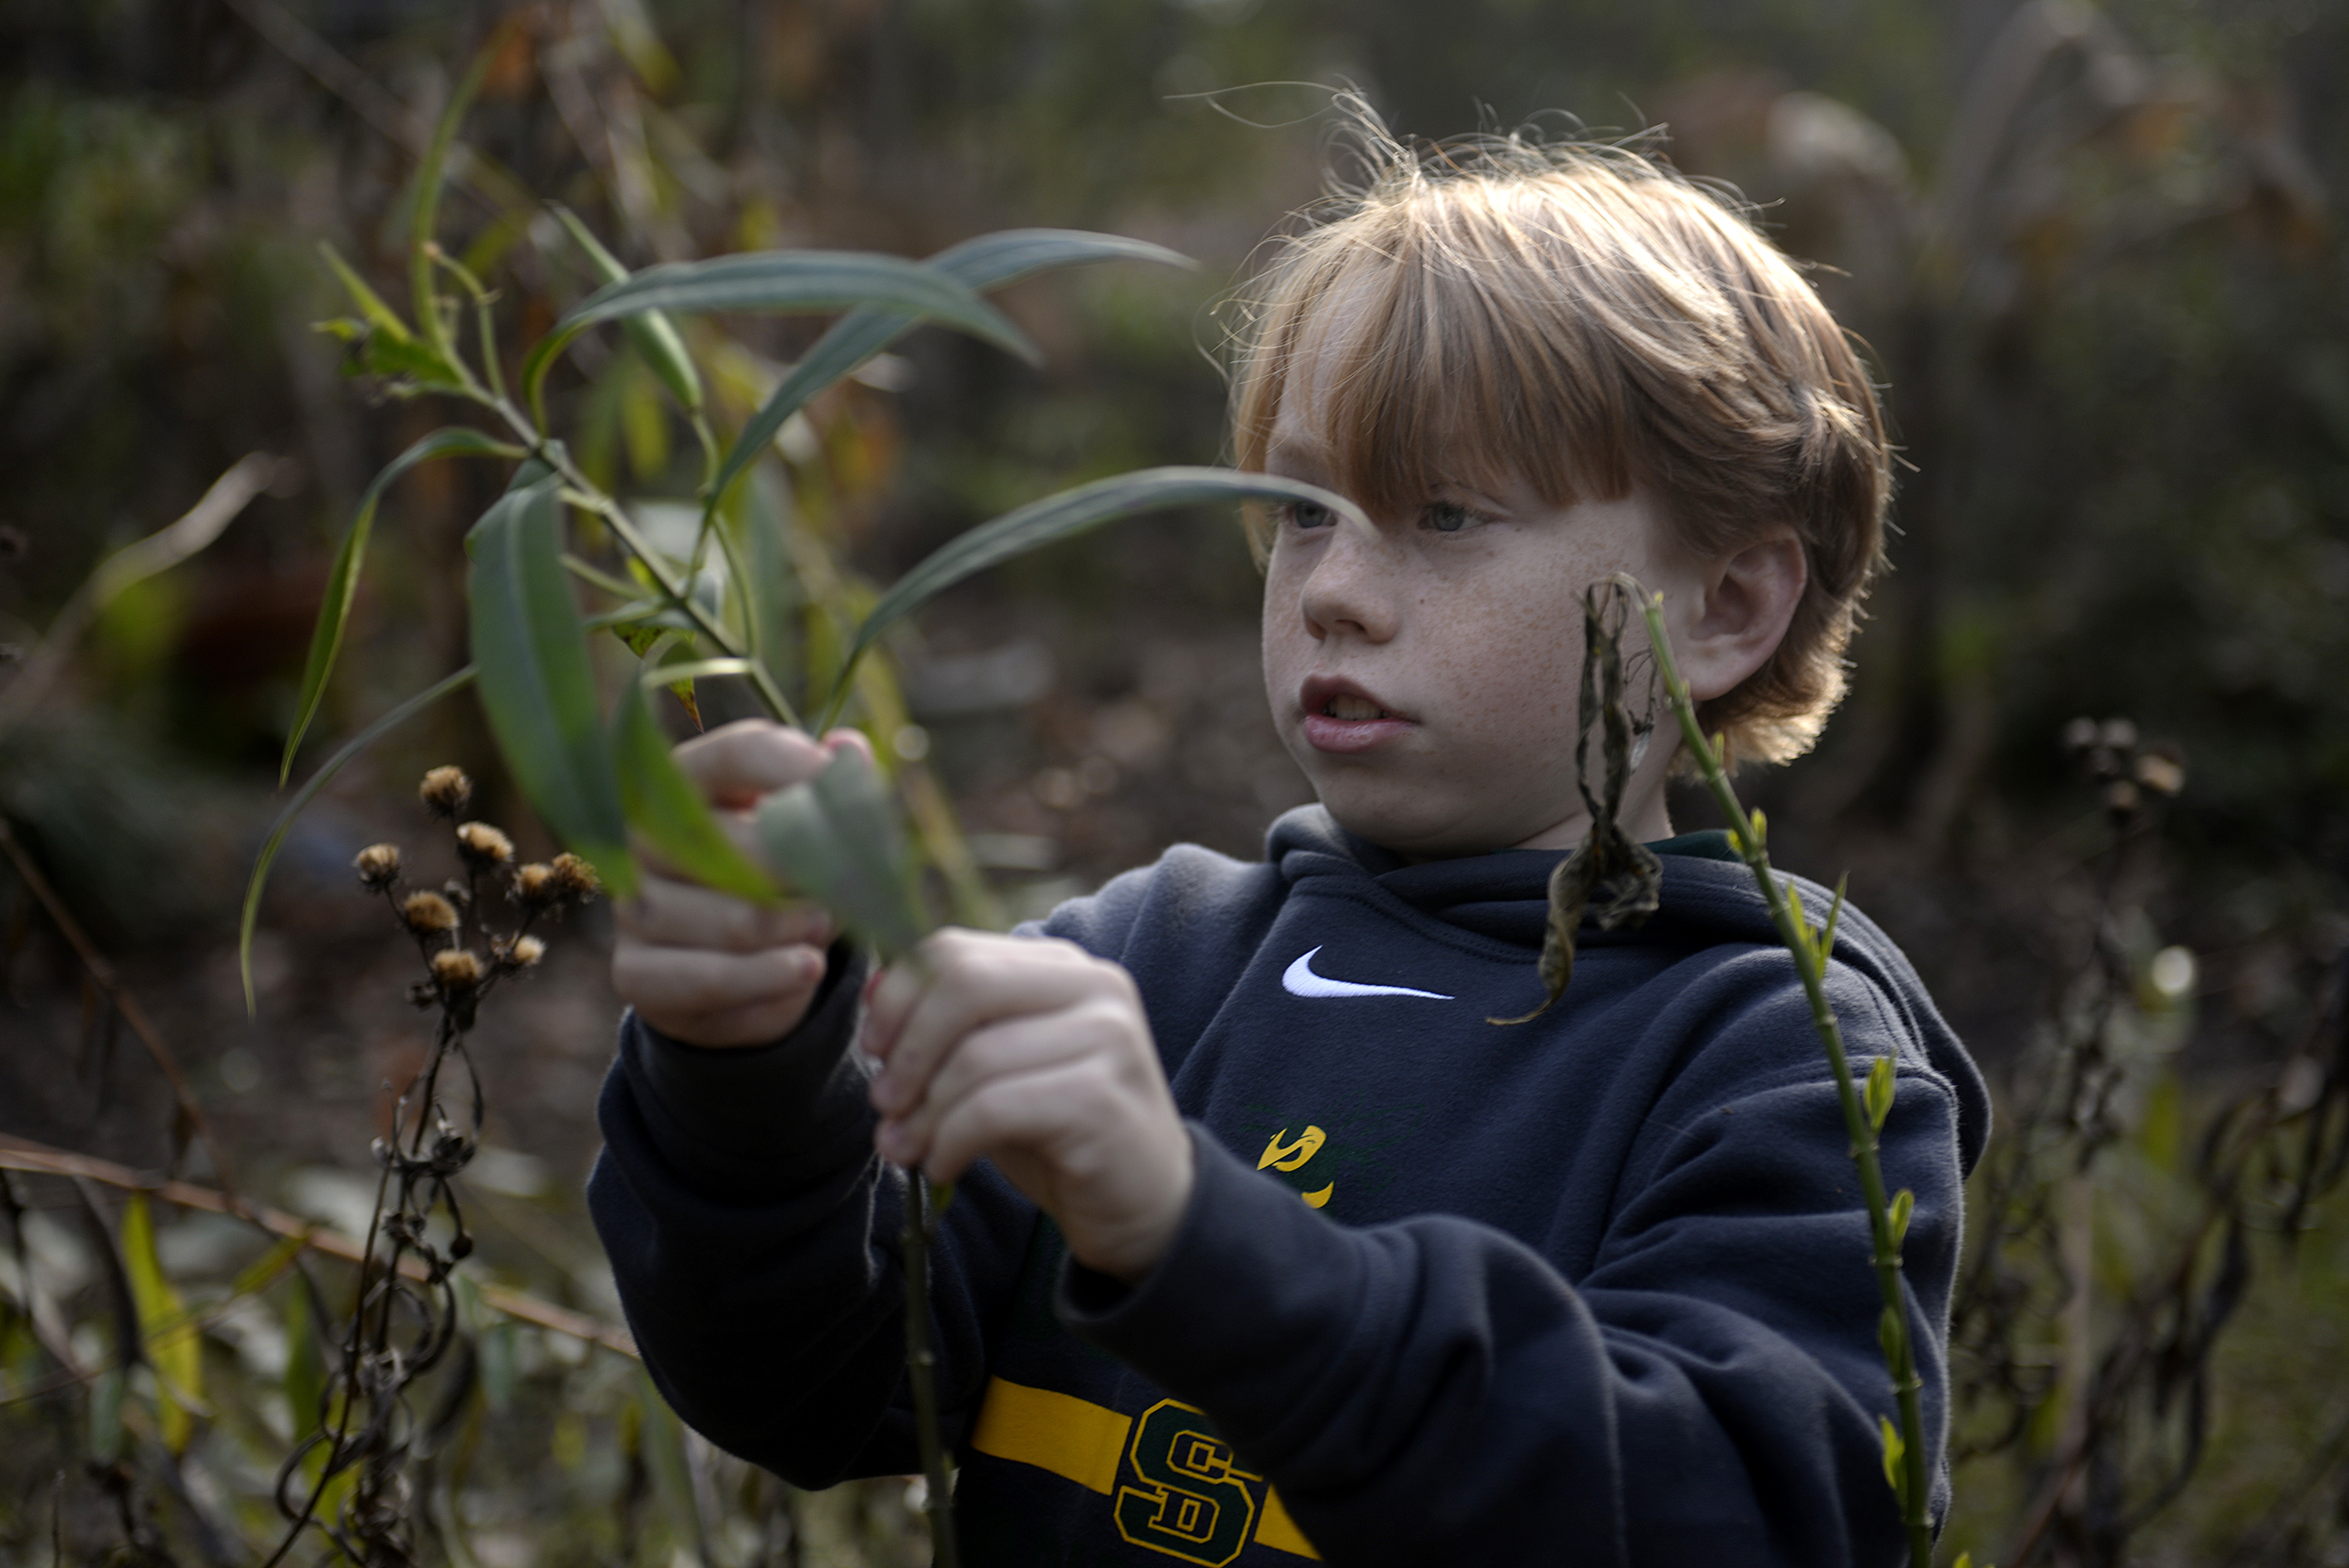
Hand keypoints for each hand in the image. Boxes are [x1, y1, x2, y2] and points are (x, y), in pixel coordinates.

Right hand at [611, 720, 859, 1046]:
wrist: (733, 967)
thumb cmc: (775, 876)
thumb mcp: (805, 827)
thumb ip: (830, 788)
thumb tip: (850, 751)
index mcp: (687, 780)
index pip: (740, 752)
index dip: (797, 768)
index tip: (840, 787)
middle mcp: (644, 835)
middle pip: (740, 844)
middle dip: (807, 872)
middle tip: (848, 887)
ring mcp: (631, 904)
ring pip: (738, 921)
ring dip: (798, 930)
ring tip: (824, 927)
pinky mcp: (635, 971)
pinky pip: (715, 978)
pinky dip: (772, 980)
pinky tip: (804, 970)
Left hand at [862, 929, 1194, 1283]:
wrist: (1146, 1205)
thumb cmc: (1061, 1134)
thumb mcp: (996, 1070)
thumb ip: (945, 1026)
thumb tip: (874, 986)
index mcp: (1063, 967)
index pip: (955, 950)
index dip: (898, 998)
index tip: (875, 1050)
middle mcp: (1094, 987)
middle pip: (962, 984)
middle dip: (907, 1049)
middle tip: (885, 1103)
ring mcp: (1107, 1039)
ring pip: (974, 1056)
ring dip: (923, 1113)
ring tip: (907, 1148)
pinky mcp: (1102, 1099)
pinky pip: (994, 1109)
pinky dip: (951, 1141)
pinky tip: (945, 1166)